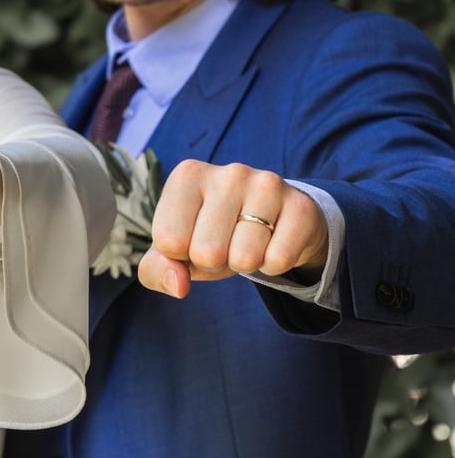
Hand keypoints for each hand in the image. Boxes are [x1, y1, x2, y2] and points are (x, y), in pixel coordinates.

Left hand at [137, 160, 328, 297]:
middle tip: (225, 242)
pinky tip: (272, 243)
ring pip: (244, 259)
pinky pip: (278, 261)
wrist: (275, 219)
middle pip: (206, 253)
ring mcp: (268, 185)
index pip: (169, 242)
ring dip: (244, 264)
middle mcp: (228, 172)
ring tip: (248, 242)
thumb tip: (178, 285)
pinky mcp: (300, 206)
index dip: (181, 255)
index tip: (194, 237)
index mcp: (187, 175)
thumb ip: (157, 269)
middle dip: (214, 262)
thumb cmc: (213, 232)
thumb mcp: (175, 249)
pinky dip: (272, 266)